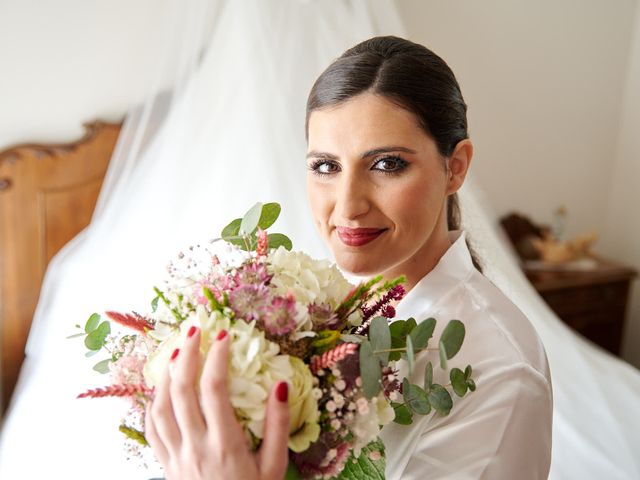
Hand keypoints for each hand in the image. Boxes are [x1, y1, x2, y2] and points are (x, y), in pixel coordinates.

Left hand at [145, 326, 290, 479]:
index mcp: (225, 445)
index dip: (217, 358)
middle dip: (187, 354)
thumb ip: (279, 426)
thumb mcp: (275, 467)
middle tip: (195, 330)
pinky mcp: (165, 465)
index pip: (214, 389)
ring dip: (166, 375)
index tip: (224, 336)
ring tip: (176, 352)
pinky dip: (153, 403)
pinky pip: (151, 428)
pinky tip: (161, 388)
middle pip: (182, 390)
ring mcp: (176, 456)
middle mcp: (195, 447)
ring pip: (160, 406)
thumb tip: (281, 386)